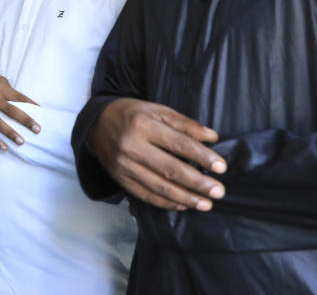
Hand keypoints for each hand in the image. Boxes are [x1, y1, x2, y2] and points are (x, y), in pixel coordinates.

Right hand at [0, 70, 40, 149]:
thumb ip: (7, 88)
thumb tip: (21, 101)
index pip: (18, 97)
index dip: (30, 104)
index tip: (41, 111)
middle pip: (10, 111)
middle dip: (25, 121)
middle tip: (37, 130)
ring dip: (10, 133)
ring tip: (21, 142)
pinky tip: (2, 146)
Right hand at [86, 98, 226, 211]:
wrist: (96, 125)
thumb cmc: (131, 115)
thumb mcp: (157, 111)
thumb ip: (185, 124)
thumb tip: (212, 137)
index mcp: (143, 125)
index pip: (178, 143)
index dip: (201, 156)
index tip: (220, 167)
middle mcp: (132, 147)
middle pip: (170, 169)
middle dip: (197, 183)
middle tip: (218, 191)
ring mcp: (125, 166)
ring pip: (159, 187)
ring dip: (185, 198)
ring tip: (206, 203)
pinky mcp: (121, 180)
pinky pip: (146, 195)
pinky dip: (166, 202)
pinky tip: (183, 204)